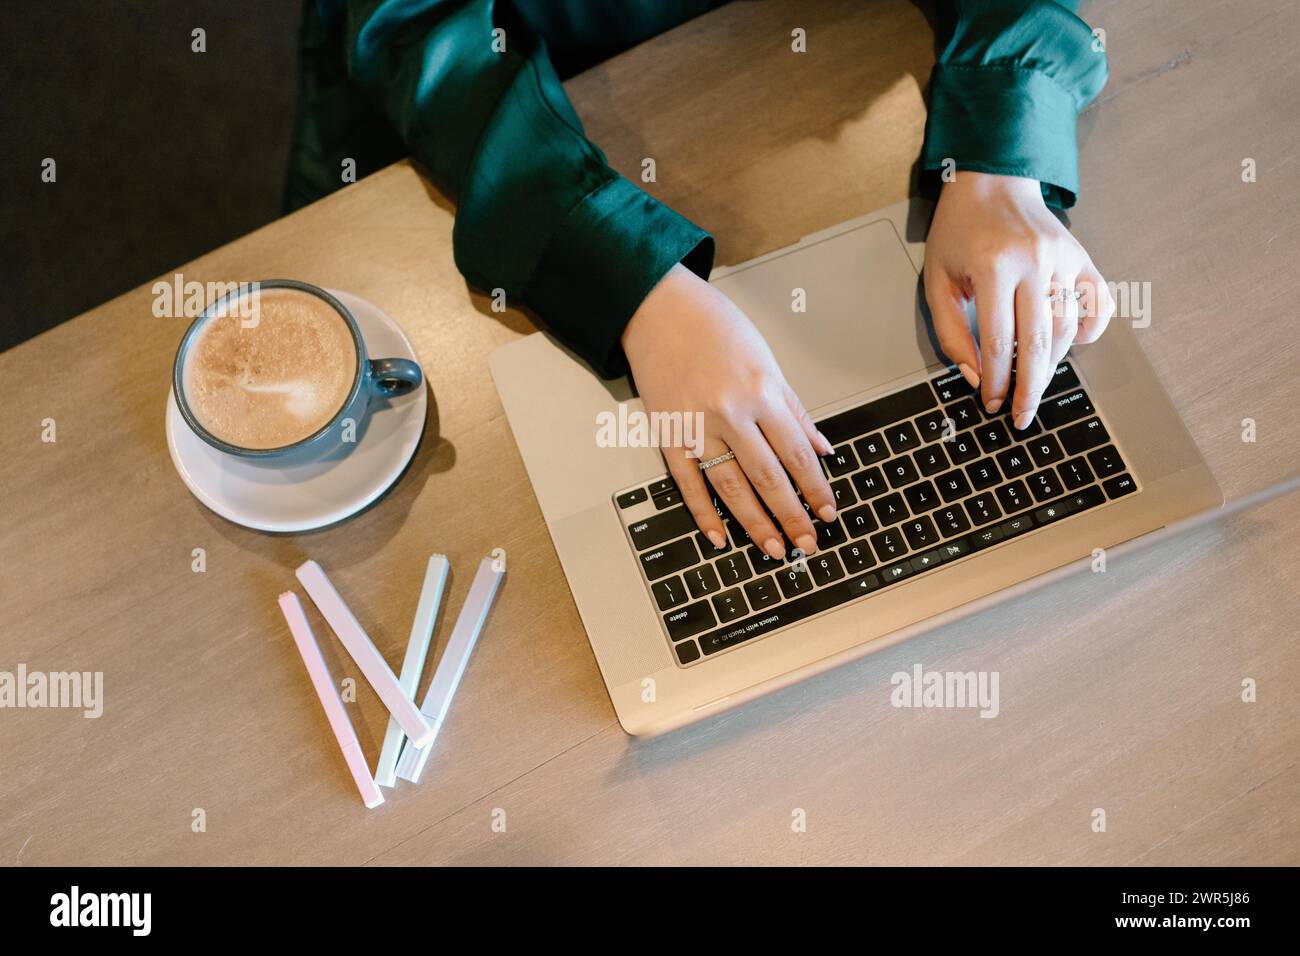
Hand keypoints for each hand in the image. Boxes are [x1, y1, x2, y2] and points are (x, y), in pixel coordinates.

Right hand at [621, 265, 836, 559]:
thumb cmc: (714, 327)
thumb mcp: (767, 362)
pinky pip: (688, 483)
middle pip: (768, 478)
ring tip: (773, 549)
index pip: (797, 453)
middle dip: (791, 516)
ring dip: (755, 523)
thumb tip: (821, 448)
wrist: (658, 308)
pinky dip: (704, 513)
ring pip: (731, 487)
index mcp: (761, 392)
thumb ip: (794, 410)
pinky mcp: (668, 434)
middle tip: (807, 544)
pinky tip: (719, 536)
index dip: (815, 488)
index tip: (827, 512)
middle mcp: (731, 413)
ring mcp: (696, 427)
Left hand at [924, 172, 1115, 429]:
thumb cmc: (959, 232)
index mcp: (994, 267)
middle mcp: (1034, 262)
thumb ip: (950, 332)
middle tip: (1022, 416)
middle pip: (1038, 343)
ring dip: (1051, 364)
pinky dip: (1089, 331)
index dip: (996, 380)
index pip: (997, 342)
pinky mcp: (1082, 257)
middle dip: (1030, 388)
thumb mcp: (937, 280)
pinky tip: (1068, 346)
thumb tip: (975, 375)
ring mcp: (1064, 258)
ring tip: (1033, 381)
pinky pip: (1097, 304)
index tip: (993, 403)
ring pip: (1068, 329)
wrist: (992, 182)